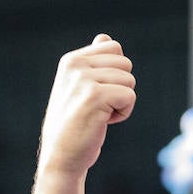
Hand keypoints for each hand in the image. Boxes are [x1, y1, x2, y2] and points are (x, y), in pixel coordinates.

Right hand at [37, 34, 135, 178]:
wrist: (62, 156)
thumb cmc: (76, 123)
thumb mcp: (80, 88)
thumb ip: (94, 63)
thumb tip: (105, 37)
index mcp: (72, 60)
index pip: (114, 48)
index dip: (115, 74)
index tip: (98, 93)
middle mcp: (75, 65)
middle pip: (126, 64)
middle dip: (121, 88)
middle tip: (99, 106)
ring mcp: (84, 80)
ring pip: (129, 81)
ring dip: (122, 103)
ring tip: (99, 115)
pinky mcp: (95, 96)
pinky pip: (130, 96)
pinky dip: (123, 113)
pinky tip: (104, 122)